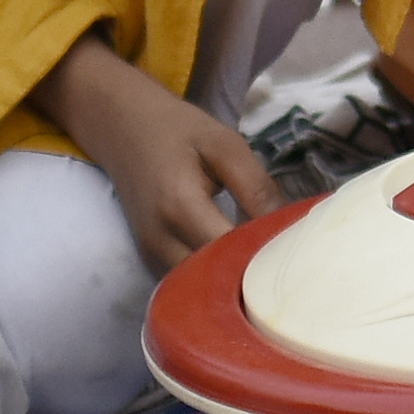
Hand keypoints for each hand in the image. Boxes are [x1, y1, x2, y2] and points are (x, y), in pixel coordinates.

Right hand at [38, 33, 273, 271]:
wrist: (121, 125)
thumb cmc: (176, 129)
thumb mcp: (225, 144)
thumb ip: (255, 186)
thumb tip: (287, 227)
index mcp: (180, 206)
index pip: (230, 251)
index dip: (264, 255)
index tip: (293, 249)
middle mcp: (160, 239)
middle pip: (213, 280)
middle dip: (249, 276)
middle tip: (282, 263)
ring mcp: (150, 253)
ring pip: (198, 288)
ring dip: (229, 281)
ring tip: (260, 264)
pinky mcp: (149, 257)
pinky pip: (184, 280)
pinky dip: (210, 278)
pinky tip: (234, 263)